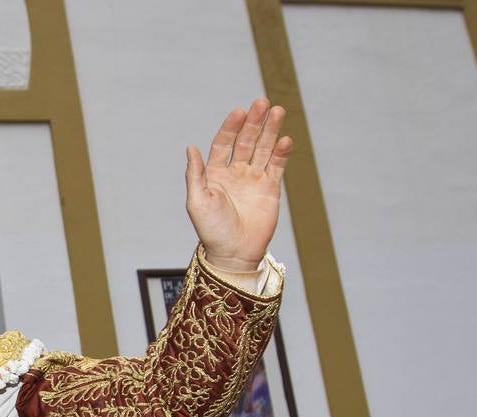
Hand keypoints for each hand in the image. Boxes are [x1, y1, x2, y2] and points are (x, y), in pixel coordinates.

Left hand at [186, 98, 291, 270]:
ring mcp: (253, 179)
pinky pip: (276, 166)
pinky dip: (281, 152)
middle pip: (246, 141)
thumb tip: (191, 147)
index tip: (239, 112)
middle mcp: (234, 173)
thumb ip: (195, 174)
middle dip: (254, 122)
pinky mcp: (270, 188)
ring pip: (263, 148)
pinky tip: (285, 139)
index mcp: (214, 174)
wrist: (233, 253)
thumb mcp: (197, 201)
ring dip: (270, 130)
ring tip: (277, 111)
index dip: (231, 127)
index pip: (223, 143)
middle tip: (262, 102)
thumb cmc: (211, 230)